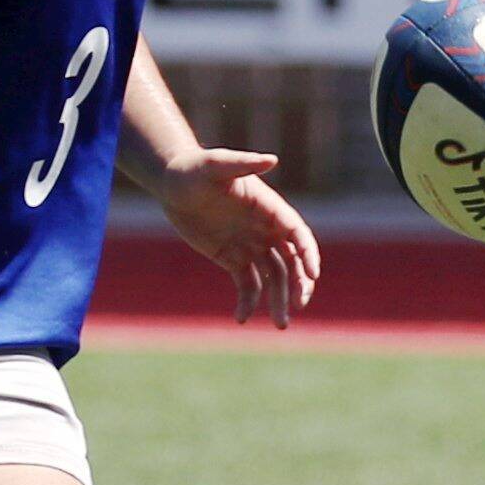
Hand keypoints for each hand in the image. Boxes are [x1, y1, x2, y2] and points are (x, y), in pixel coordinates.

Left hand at [158, 148, 320, 327]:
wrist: (171, 184)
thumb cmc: (193, 168)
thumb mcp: (215, 165)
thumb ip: (243, 164)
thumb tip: (272, 159)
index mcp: (270, 208)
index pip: (297, 234)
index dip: (308, 254)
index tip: (312, 275)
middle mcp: (266, 229)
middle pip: (293, 261)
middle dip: (299, 284)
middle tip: (298, 306)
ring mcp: (251, 245)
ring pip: (275, 278)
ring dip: (279, 301)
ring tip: (281, 325)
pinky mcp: (233, 259)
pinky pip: (248, 285)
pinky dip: (248, 302)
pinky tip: (242, 319)